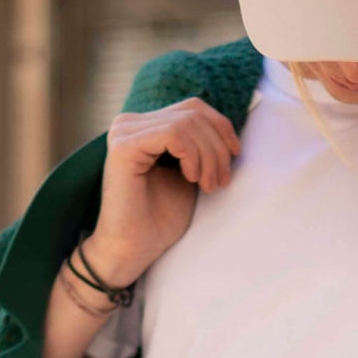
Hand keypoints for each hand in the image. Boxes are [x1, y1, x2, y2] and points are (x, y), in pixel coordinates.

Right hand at [84, 97, 240, 283]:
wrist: (134, 249)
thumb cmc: (160, 219)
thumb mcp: (190, 174)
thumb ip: (200, 147)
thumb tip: (226, 128)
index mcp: (144, 126)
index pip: (193, 107)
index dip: (221, 127)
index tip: (235, 157)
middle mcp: (129, 123)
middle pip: (193, 112)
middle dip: (218, 147)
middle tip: (220, 181)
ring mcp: (123, 132)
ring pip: (187, 122)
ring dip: (209, 156)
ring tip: (208, 185)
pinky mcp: (123, 146)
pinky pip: (173, 134)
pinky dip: (192, 156)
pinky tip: (191, 179)